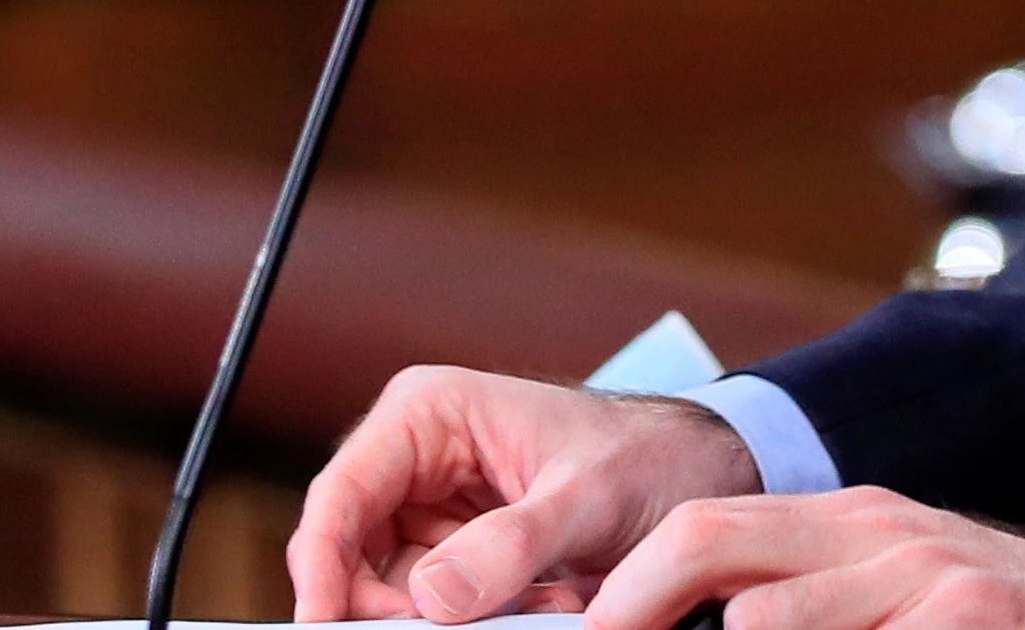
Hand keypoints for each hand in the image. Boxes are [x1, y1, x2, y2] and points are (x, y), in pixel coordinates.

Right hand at [289, 367, 761, 621]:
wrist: (703, 475)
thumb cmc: (647, 456)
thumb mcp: (586, 498)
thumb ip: (510, 546)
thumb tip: (433, 596)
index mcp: (428, 414)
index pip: (340, 496)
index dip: (322, 567)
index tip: (325, 625)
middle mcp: (418, 459)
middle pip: (355, 555)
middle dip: (398, 605)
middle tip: (459, 625)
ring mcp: (437, 510)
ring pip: (393, 591)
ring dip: (449, 617)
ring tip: (538, 603)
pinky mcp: (462, 554)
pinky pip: (438, 607)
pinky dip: (478, 622)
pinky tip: (540, 605)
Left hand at [582, 487, 1024, 629]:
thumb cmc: (993, 621)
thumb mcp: (895, 591)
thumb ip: (808, 602)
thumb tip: (714, 628)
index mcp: (845, 521)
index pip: (704, 526)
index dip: (626, 583)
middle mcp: (873, 532)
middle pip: (711, 538)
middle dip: (631, 603)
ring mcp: (921, 574)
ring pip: (770, 618)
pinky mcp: (966, 617)